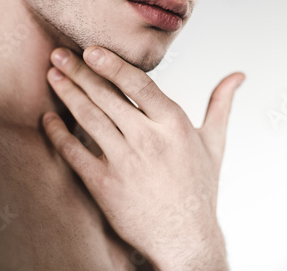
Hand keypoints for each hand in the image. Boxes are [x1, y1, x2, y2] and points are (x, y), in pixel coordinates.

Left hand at [43, 46, 243, 269]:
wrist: (185, 237)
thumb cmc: (200, 190)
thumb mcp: (215, 144)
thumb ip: (221, 105)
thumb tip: (238, 76)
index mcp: (173, 124)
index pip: (138, 83)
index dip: (111, 64)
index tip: (90, 48)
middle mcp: (147, 139)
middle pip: (106, 96)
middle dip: (79, 71)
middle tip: (58, 54)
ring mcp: (123, 162)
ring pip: (88, 118)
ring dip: (67, 94)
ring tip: (52, 75)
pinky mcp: (104, 184)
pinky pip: (74, 152)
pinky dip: (58, 133)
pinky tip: (48, 119)